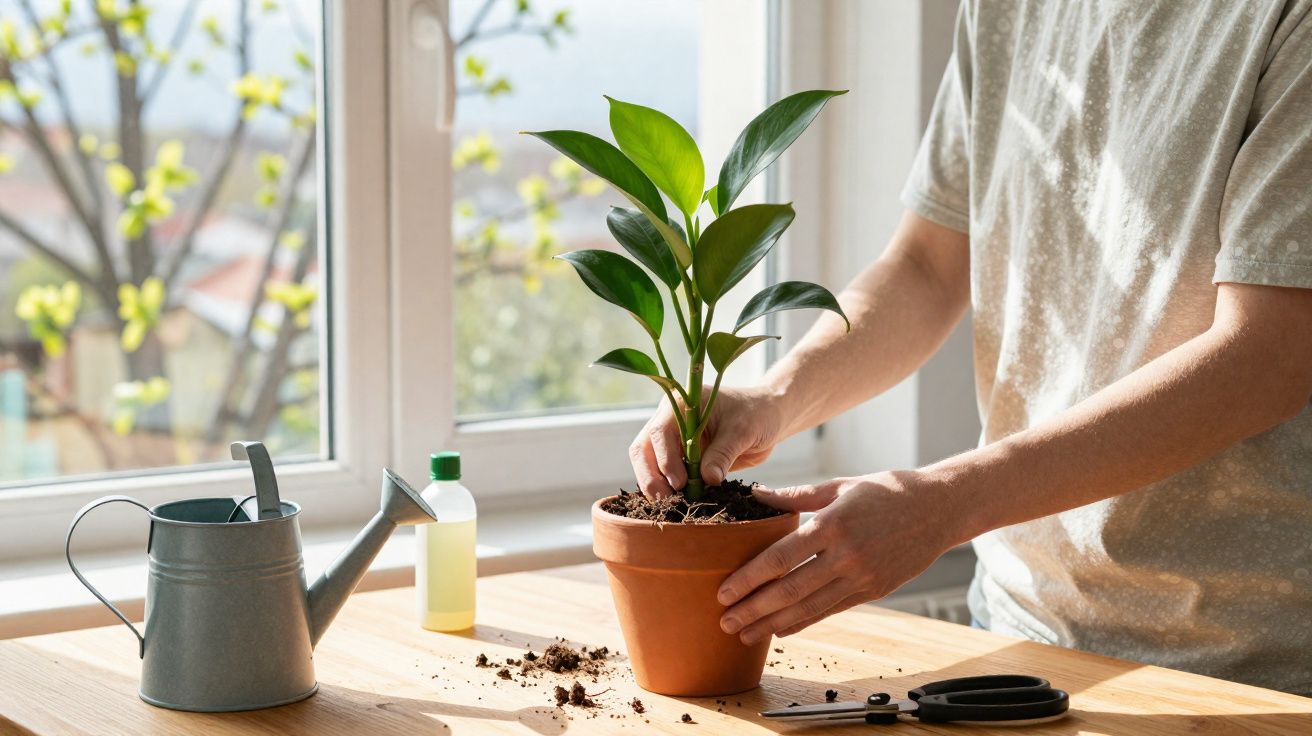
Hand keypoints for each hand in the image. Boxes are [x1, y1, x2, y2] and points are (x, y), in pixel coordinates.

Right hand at [629, 385, 788, 497]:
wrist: (767, 416)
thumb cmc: (756, 414)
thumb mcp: (743, 431)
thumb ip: (723, 454)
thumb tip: (707, 480)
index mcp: (682, 404)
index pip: (660, 432)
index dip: (665, 459)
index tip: (680, 482)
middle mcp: (670, 419)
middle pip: (643, 448)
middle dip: (650, 476)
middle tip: (667, 500)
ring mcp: (673, 439)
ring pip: (648, 463)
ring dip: (655, 485)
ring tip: (672, 505)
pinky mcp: (680, 457)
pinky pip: (664, 474)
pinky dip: (667, 489)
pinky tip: (678, 503)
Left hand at [716, 472, 960, 644]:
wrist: (938, 509)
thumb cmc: (884, 491)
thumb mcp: (839, 485)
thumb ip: (796, 496)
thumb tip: (756, 494)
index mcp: (832, 524)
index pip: (781, 557)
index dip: (750, 578)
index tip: (724, 592)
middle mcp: (846, 555)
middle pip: (790, 589)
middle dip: (754, 609)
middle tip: (724, 621)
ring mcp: (862, 576)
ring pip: (810, 607)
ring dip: (773, 624)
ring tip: (745, 634)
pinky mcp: (874, 590)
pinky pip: (831, 610)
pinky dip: (803, 622)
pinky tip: (780, 630)